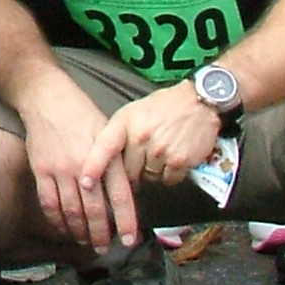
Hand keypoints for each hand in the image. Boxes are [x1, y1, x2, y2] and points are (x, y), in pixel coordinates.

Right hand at [16, 80, 120, 253]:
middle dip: (101, 234)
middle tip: (104, 248)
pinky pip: (49, 202)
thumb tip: (125, 193)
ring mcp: (62, 169)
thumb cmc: (82, 115)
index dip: (125, 221)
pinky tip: (63, 228)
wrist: (48, 98)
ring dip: (80, 231)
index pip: (121, 196)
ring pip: (72, 211)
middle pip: (95, 210)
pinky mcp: (42, 169)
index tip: (129, 240)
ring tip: (85, 242)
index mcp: (107, 157)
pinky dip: (57, 220)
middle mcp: (85, 166)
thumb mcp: (109, 133)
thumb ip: (115, 163)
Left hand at [77, 82, 224, 247]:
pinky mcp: (180, 161)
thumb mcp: (133, 112)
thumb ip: (119, 134)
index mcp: (126, 122)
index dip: (93, 166)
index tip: (85, 182)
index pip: (105, 147)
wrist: (199, 102)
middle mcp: (141, 136)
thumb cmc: (163, 107)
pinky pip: (167, 180)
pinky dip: (169, 175)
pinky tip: (173, 159)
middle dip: (131, 172)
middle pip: (128, 171)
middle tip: (140, 161)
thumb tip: (107, 163)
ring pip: (148, 177)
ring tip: (159, 154)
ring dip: (151, 173)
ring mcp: (161, 150)